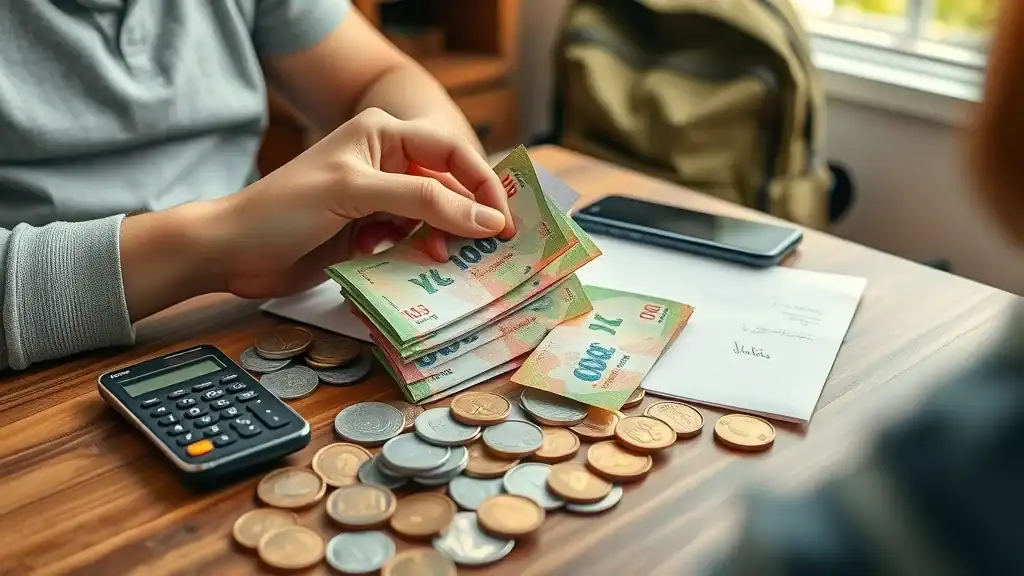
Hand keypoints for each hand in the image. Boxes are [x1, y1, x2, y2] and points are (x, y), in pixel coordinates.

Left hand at [211, 108, 515, 298]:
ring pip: (432, 220)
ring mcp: (378, 201)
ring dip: (438, 242)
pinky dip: (415, 257)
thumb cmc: (285, 208)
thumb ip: (425, 202)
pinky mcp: (369, 234)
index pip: (452, 152)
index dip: (483, 185)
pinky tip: (407, 266)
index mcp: (383, 134)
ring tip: (438, 260)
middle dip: (464, 219)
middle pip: (448, 188)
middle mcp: (386, 163)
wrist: (232, 252)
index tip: (505, 222)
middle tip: (485, 251)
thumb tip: (487, 220)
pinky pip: (411, 244)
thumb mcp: (357, 194)